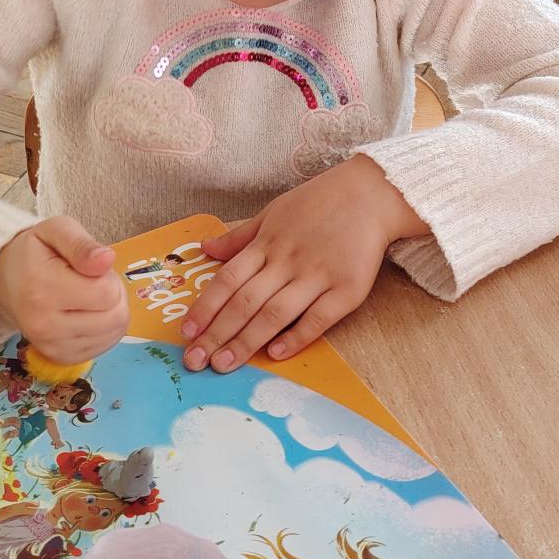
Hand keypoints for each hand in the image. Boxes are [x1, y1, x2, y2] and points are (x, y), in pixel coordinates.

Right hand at [0, 216, 129, 362]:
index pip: (107, 293)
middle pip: (115, 316)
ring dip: (111, 311)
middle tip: (92, 281)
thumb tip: (107, 260)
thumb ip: (82, 244)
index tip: (89, 267)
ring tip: (89, 296)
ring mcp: (52, 347)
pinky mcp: (60, 358)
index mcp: (42, 290)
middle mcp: (44, 326)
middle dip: (114, 293)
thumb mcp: (56, 230)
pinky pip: (105, 347)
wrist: (6, 279)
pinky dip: (105, 329)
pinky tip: (87, 313)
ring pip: (114, 333)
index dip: (108, 275)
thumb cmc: (34, 251)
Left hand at [181, 159, 424, 371]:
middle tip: (195, 361)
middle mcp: (287, 260)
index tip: (186, 332)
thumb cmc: (319, 203)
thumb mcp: (274, 212)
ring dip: (246, 341)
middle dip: (217, 334)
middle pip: (245, 302)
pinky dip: (296, 336)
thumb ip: (240, 237)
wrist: (372, 194)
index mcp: (267, 242)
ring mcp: (317, 275)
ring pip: (275, 314)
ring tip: (224, 364)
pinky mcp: (347, 289)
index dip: (205, 307)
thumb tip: (206, 249)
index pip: (227, 279)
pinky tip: (275, 354)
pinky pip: (318, 318)